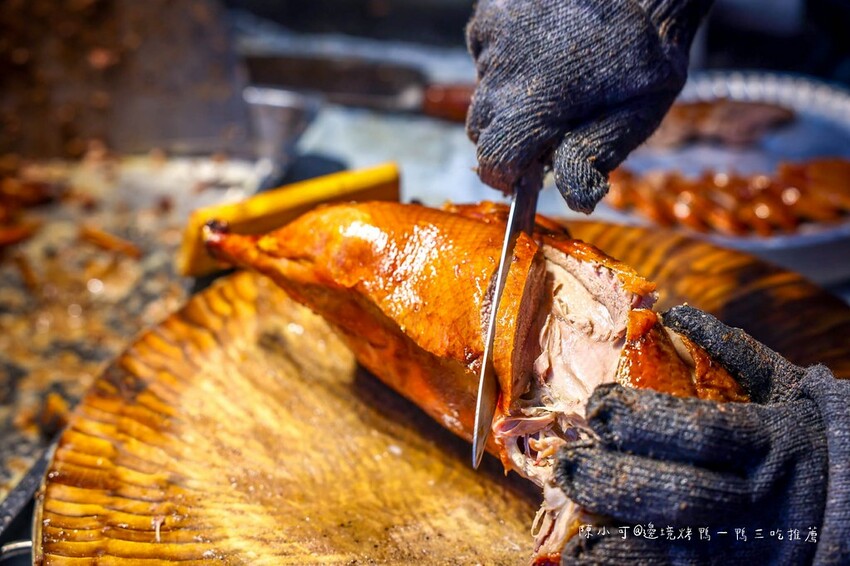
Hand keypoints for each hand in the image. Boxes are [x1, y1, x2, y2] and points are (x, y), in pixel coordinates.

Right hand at [466, 0, 710, 212]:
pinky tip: (538, 54)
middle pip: (481, 130)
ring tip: (548, 84)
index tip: (527, 174)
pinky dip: (503, 65)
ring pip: (482, 93)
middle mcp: (504, 71)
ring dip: (506, 101)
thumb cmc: (646, 53)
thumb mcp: (636, 113)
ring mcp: (493, 38)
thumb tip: (575, 201)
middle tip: (546, 128)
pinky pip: (483, 57)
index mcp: (537, 103)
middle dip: (507, 139)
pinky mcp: (489, 14)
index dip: (508, 176)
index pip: (493, 161)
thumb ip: (596, 156)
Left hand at [555, 305, 849, 564]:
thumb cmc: (808, 433)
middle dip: (614, 480)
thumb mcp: (785, 387)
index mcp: (770, 440)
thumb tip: (676, 313)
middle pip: (679, 494)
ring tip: (574, 526)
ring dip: (616, 539)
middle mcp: (759, 497)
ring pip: (676, 550)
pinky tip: (595, 559)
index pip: (699, 430)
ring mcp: (749, 546)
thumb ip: (733, 352)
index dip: (642, 420)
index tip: (597, 406)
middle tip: (569, 464)